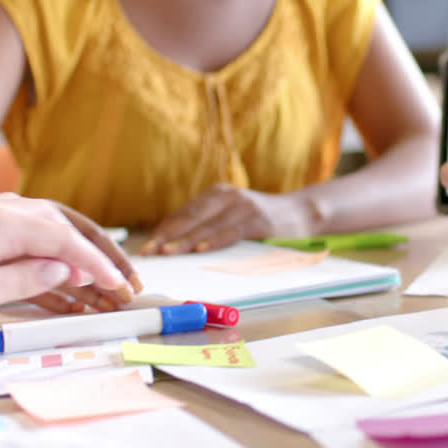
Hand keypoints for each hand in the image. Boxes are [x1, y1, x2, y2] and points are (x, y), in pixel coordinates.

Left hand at [0, 194, 142, 321]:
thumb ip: (24, 279)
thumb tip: (64, 269)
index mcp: (3, 224)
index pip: (66, 241)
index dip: (97, 264)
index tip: (120, 286)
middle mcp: (2, 210)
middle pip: (66, 224)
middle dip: (100, 252)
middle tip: (126, 280)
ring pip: (52, 221)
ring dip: (81, 245)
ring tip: (103, 271)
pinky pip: (32, 225)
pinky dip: (57, 241)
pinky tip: (64, 259)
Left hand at [140, 184, 311, 254]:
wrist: (301, 213)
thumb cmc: (261, 222)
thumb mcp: (232, 217)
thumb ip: (209, 225)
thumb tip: (174, 247)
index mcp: (216, 194)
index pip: (183, 213)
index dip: (163, 230)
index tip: (146, 247)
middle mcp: (226, 195)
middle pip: (190, 218)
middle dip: (167, 236)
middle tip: (149, 252)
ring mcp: (242, 206)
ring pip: (207, 225)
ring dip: (185, 241)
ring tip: (166, 253)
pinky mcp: (258, 218)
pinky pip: (231, 231)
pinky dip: (215, 240)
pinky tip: (200, 250)